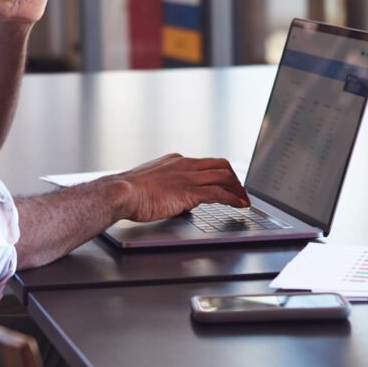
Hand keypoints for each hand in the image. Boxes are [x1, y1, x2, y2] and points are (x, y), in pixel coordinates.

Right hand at [109, 153, 249, 221]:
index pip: (205, 163)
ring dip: (238, 188)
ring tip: (244, 199)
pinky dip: (233, 198)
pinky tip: (239, 205)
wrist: (122, 192)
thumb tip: (174, 200)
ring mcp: (188, 177)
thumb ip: (165, 187)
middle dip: (234, 178)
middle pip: (220, 165)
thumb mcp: (150, 183)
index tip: (226, 182)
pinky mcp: (189, 192)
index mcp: (175, 161)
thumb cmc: (129, 191)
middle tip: (241, 191)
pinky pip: (219, 193)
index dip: (220, 172)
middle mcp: (185, 165)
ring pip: (224, 176)